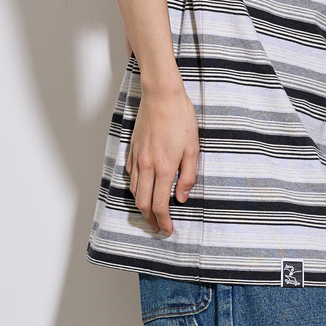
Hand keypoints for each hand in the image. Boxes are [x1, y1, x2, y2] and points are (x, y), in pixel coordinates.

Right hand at [127, 83, 198, 235]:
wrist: (162, 96)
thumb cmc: (180, 118)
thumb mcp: (193, 149)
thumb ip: (188, 176)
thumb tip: (181, 198)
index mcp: (164, 168)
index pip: (159, 204)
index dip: (163, 221)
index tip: (167, 230)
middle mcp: (147, 166)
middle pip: (143, 203)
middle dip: (150, 219)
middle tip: (157, 228)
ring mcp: (137, 158)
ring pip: (134, 190)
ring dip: (141, 205)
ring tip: (150, 213)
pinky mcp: (133, 149)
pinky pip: (131, 175)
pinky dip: (136, 187)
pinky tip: (142, 188)